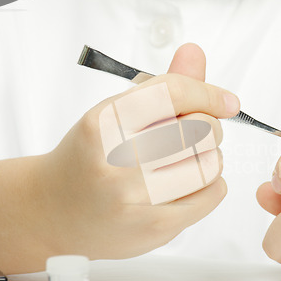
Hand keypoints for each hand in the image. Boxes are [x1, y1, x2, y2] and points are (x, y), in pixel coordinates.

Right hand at [0, 43, 239, 273]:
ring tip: (187, 161)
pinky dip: (212, 184)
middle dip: (209, 128)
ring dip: (210, 158)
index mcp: (105, 121)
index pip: (174, 93)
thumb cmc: (89, 157)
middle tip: (195, 134)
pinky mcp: (152, 227)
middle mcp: (115, 158)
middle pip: (200, 129)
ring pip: (211, 164)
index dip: (209, 93)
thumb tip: (195, 52)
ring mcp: (134, 197)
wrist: (53, 211)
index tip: (227, 101)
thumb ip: (161, 86)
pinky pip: (212, 194)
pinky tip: (189, 183)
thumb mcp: (116, 114)